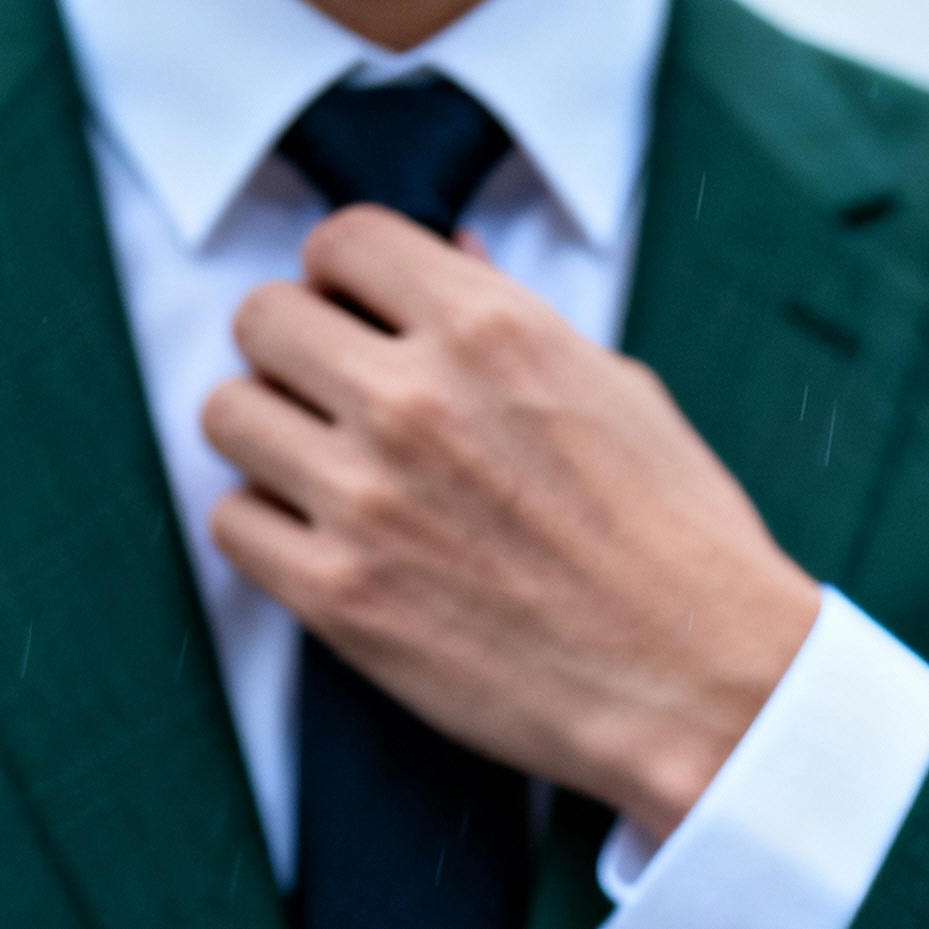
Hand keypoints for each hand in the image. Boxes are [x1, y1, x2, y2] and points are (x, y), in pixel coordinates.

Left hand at [203, 207, 819, 841]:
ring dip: (266, 436)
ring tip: (318, 470)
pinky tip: (320, 540)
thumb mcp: (617, 392)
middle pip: (263, 321)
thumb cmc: (678, 544)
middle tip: (329, 397)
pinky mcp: (341, 598)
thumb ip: (512, 321)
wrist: (698, 686)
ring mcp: (366, 501)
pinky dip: (265, 528)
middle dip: (292, 350)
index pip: (342, 242)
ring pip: (229, 417)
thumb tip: (452, 259)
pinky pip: (234, 525)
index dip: (342, 278)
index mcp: (488, 330)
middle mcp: (413, 401)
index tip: (357, 317)